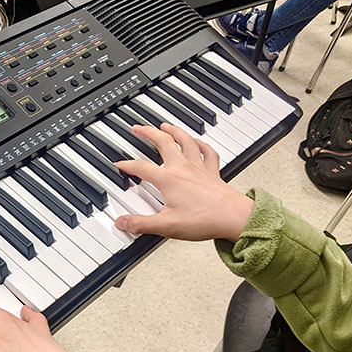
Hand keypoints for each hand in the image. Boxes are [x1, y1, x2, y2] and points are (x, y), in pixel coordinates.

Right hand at [114, 123, 253, 242]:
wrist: (233, 217)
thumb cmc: (204, 219)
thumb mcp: (166, 226)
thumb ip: (141, 224)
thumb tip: (122, 223)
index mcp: (169, 179)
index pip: (141, 167)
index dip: (127, 165)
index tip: (119, 163)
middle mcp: (183, 168)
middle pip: (163, 142)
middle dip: (148, 133)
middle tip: (139, 128)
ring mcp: (199, 167)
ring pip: (185, 141)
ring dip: (174, 131)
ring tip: (165, 125)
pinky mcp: (212, 172)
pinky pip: (208, 152)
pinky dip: (202, 144)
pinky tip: (198, 142)